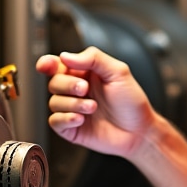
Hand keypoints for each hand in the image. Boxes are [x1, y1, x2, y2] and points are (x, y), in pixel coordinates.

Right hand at [36, 47, 155, 158]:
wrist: (139, 131)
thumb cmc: (132, 102)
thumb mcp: (119, 72)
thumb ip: (93, 58)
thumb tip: (65, 56)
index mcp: (84, 73)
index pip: (57, 65)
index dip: (47, 63)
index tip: (47, 65)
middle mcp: (75, 91)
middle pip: (54, 82)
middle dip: (68, 85)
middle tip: (85, 89)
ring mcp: (72, 109)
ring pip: (54, 102)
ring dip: (73, 104)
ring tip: (93, 107)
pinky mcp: (70, 128)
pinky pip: (55, 121)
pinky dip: (66, 118)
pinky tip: (81, 119)